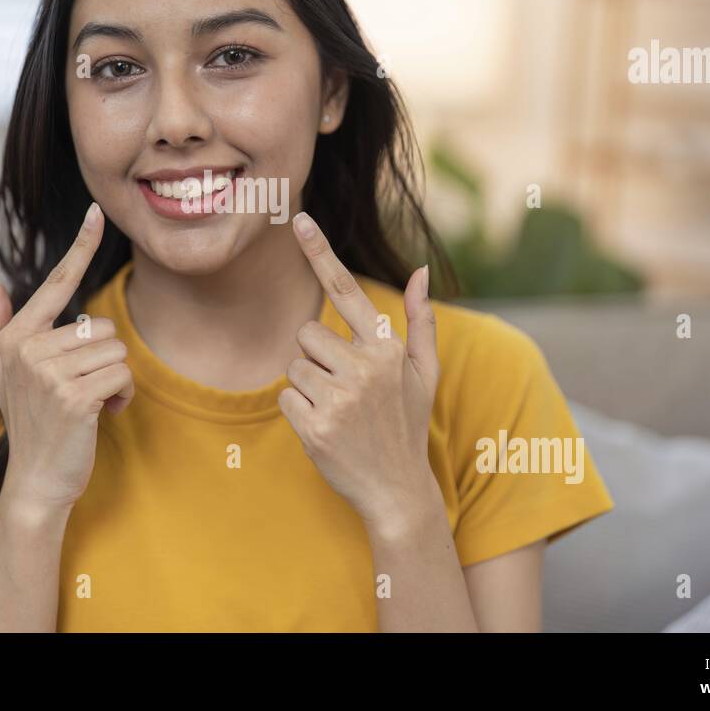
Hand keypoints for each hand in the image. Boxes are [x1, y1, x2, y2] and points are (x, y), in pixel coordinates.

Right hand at [0, 202, 133, 511]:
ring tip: (91, 404)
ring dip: (115, 381)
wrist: (36, 479)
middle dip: (104, 361)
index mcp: (16, 336)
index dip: (80, 245)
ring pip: (117, 351)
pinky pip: (122, 376)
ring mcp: (48, 374)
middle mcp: (28, 349)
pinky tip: (103, 416)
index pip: (56, 282)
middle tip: (84, 390)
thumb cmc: (29, 422)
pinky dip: (123, 398)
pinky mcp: (73, 398)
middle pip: (102, 327)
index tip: (96, 212)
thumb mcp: (4, 373)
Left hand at [280, 211, 441, 528]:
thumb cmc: (407, 424)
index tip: (297, 219)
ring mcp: (341, 399)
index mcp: (388, 350)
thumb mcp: (424, 374)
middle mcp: (366, 369)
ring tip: (338, 410)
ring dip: (307, 386)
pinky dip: (298, 412)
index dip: (320, 252)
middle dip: (316, 358)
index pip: (346, 291)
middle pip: (306, 335)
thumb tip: (422, 271)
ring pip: (293, 366)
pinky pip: (285, 397)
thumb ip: (420, 322)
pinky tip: (325, 429)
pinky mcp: (316, 427)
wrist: (398, 491)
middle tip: (343, 389)